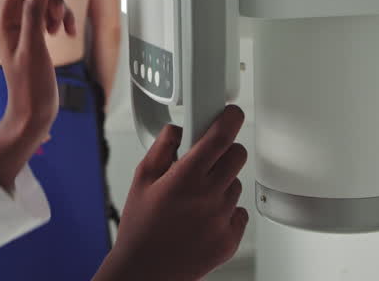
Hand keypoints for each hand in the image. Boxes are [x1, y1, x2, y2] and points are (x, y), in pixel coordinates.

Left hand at [0, 0, 75, 189]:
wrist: (33, 114)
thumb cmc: (28, 88)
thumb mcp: (33, 46)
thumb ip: (34, 8)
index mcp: (4, 15)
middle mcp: (12, 15)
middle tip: (59, 18)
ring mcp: (25, 22)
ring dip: (61, 7)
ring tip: (61, 30)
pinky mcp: (37, 31)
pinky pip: (54, 11)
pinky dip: (66, 18)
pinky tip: (68, 32)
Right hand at [96, 106, 249, 280]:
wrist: (145, 272)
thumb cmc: (140, 229)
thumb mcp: (142, 180)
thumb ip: (162, 148)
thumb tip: (176, 130)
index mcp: (186, 178)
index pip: (221, 137)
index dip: (230, 119)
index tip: (232, 114)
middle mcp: (208, 197)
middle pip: (237, 156)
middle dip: (224, 151)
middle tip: (207, 160)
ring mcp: (222, 220)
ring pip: (236, 184)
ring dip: (222, 183)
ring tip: (196, 197)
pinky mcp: (230, 239)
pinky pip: (238, 212)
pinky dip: (226, 211)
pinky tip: (203, 217)